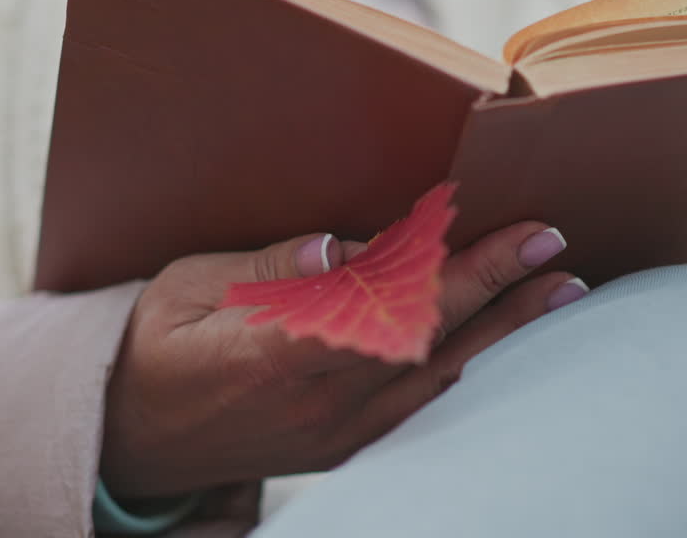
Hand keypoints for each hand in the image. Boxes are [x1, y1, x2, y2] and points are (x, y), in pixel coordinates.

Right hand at [99, 222, 585, 498]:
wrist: (127, 440)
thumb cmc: (151, 349)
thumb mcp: (187, 289)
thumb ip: (269, 269)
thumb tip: (343, 244)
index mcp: (275, 358)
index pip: (391, 313)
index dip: (461, 276)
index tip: (515, 237)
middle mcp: (315, 406)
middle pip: (430, 346)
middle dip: (501, 296)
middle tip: (559, 253)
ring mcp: (330, 436)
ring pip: (435, 381)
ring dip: (500, 335)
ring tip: (557, 294)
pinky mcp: (334, 449)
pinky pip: (412, 410)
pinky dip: (461, 372)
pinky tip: (495, 344)